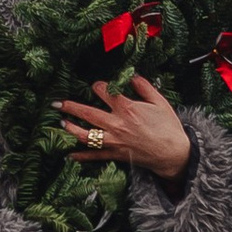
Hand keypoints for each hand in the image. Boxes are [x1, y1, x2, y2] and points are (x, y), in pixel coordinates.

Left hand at [52, 74, 191, 183]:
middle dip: (70, 107)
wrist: (174, 154)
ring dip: (71, 128)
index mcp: (127, 108)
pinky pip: (95, 156)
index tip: (96, 85)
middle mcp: (117, 124)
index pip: (104, 92)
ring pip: (86, 135)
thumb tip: (131, 75)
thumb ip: (144, 86)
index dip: (98, 86)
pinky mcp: (116, 154)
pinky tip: (69, 155)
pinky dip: (81, 156)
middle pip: (88, 113)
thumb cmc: (168, 127)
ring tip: (62, 122)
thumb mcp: (159, 101)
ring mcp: (114, 141)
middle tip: (56, 103)